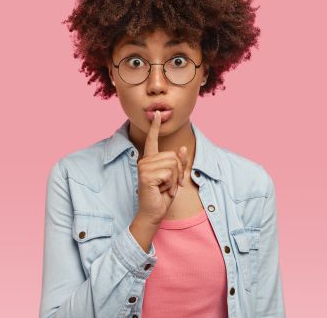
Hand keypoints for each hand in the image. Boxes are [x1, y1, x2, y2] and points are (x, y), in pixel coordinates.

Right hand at [136, 110, 188, 224]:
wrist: (153, 213)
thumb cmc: (162, 196)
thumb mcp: (174, 178)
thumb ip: (179, 163)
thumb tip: (182, 148)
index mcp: (150, 160)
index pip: (152, 140)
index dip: (155, 127)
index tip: (157, 114)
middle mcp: (145, 161)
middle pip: (173, 156)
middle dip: (177, 172)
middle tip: (169, 184)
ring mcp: (144, 167)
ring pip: (172, 164)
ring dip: (174, 179)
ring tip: (165, 188)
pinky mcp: (146, 175)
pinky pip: (169, 173)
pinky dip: (170, 184)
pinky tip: (161, 190)